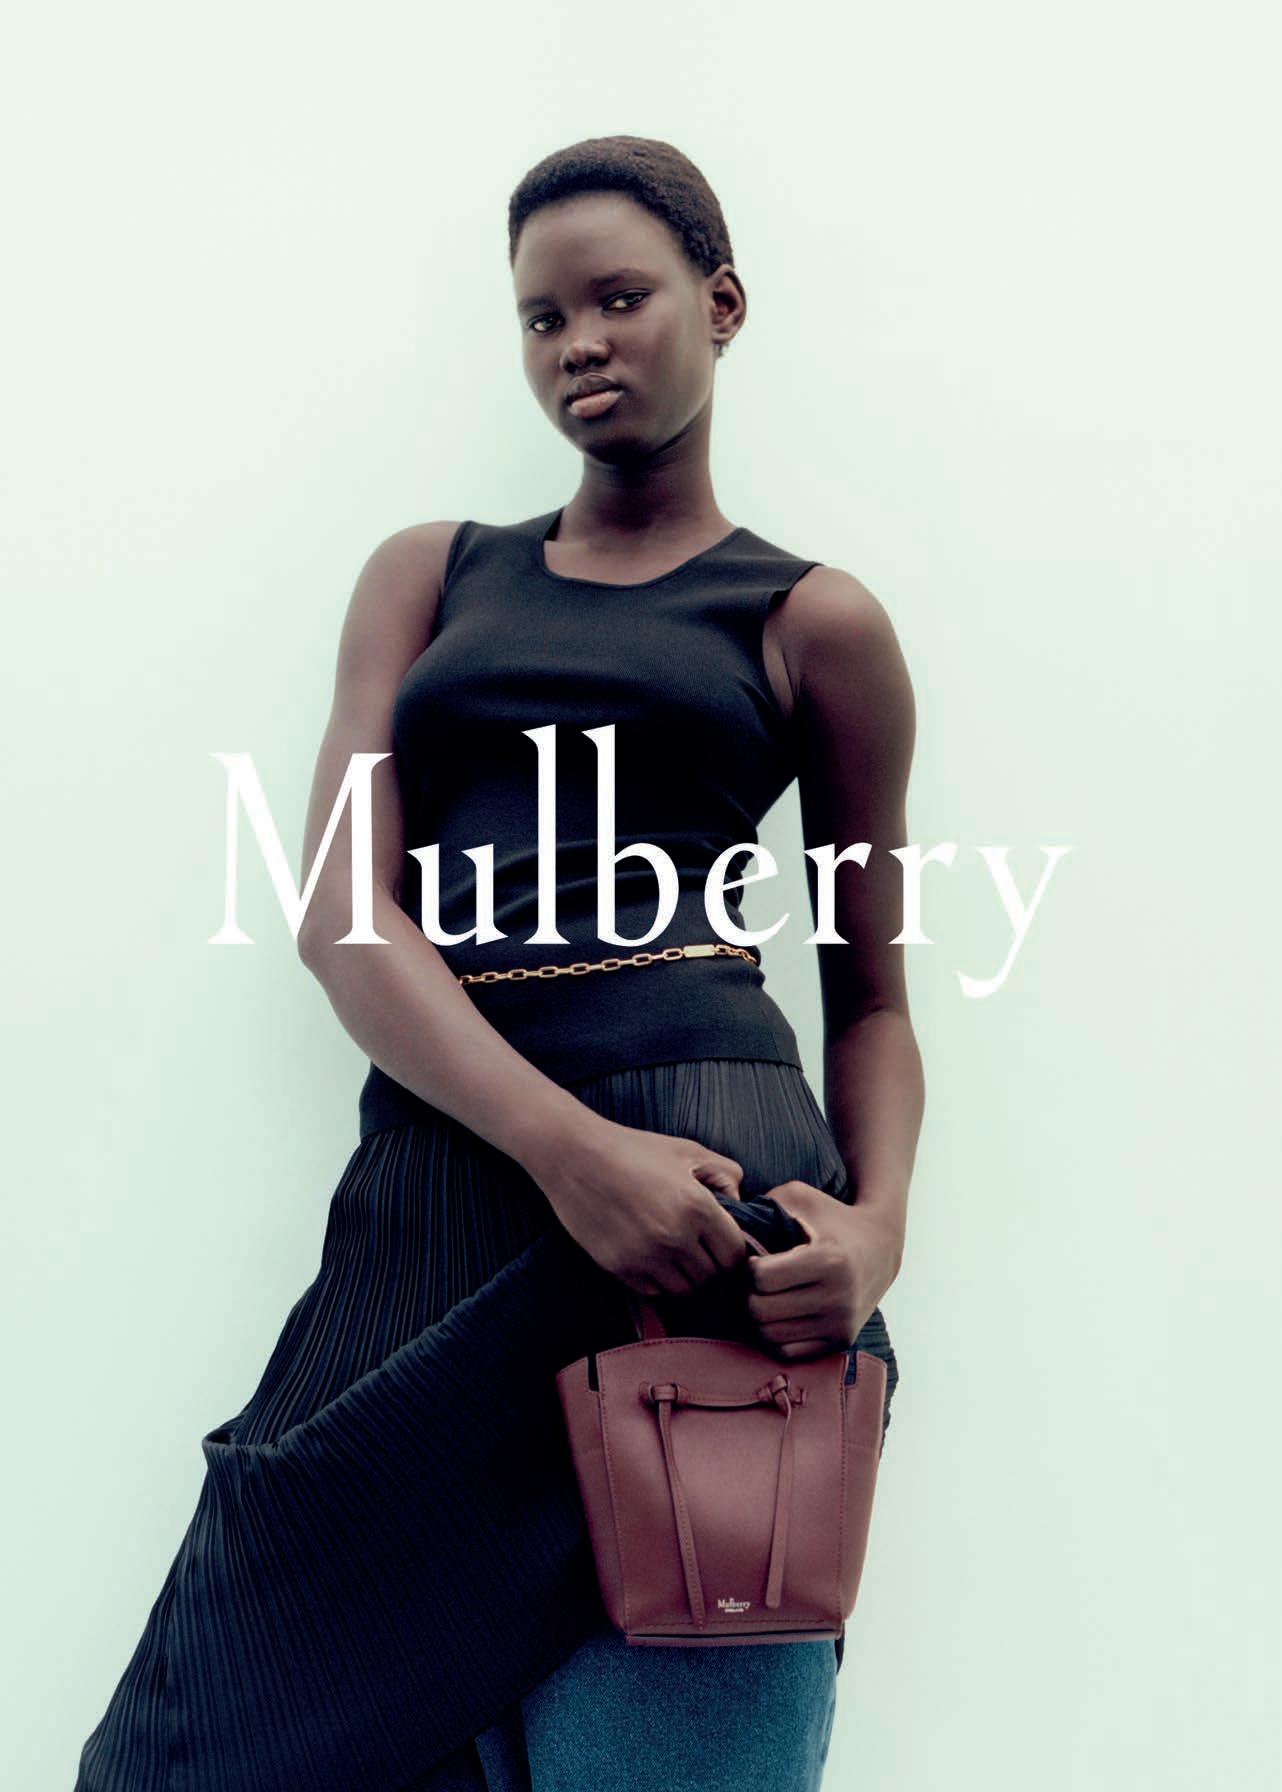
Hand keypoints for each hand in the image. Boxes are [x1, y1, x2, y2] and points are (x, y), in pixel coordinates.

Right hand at [529, 1114, 751, 1298]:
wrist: (575, 1156)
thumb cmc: (634, 1149)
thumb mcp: (687, 1150)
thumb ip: (725, 1173)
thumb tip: (740, 1203)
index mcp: (697, 1207)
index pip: (734, 1255)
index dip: (733, 1252)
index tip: (723, 1245)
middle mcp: (674, 1237)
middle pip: (711, 1277)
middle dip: (711, 1266)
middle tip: (701, 1251)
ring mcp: (645, 1256)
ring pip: (683, 1290)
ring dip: (685, 1277)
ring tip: (677, 1256)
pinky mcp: (619, 1267)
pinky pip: (653, 1291)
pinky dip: (658, 1281)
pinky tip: (652, 1258)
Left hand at [745, 1181, 902, 1361]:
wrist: (880, 1248)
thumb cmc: (831, 1219)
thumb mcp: (800, 1198)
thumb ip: (763, 1206)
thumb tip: (726, 1226)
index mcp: (828, 1261)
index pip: (761, 1279)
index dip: (748, 1267)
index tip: (755, 1259)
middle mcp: (838, 1298)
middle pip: (760, 1311)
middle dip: (747, 1295)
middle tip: (753, 1283)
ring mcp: (841, 1325)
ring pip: (769, 1337)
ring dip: (757, 1318)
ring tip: (763, 1297)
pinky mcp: (841, 1342)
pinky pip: (787, 1353)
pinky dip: (774, 1337)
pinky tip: (779, 1315)